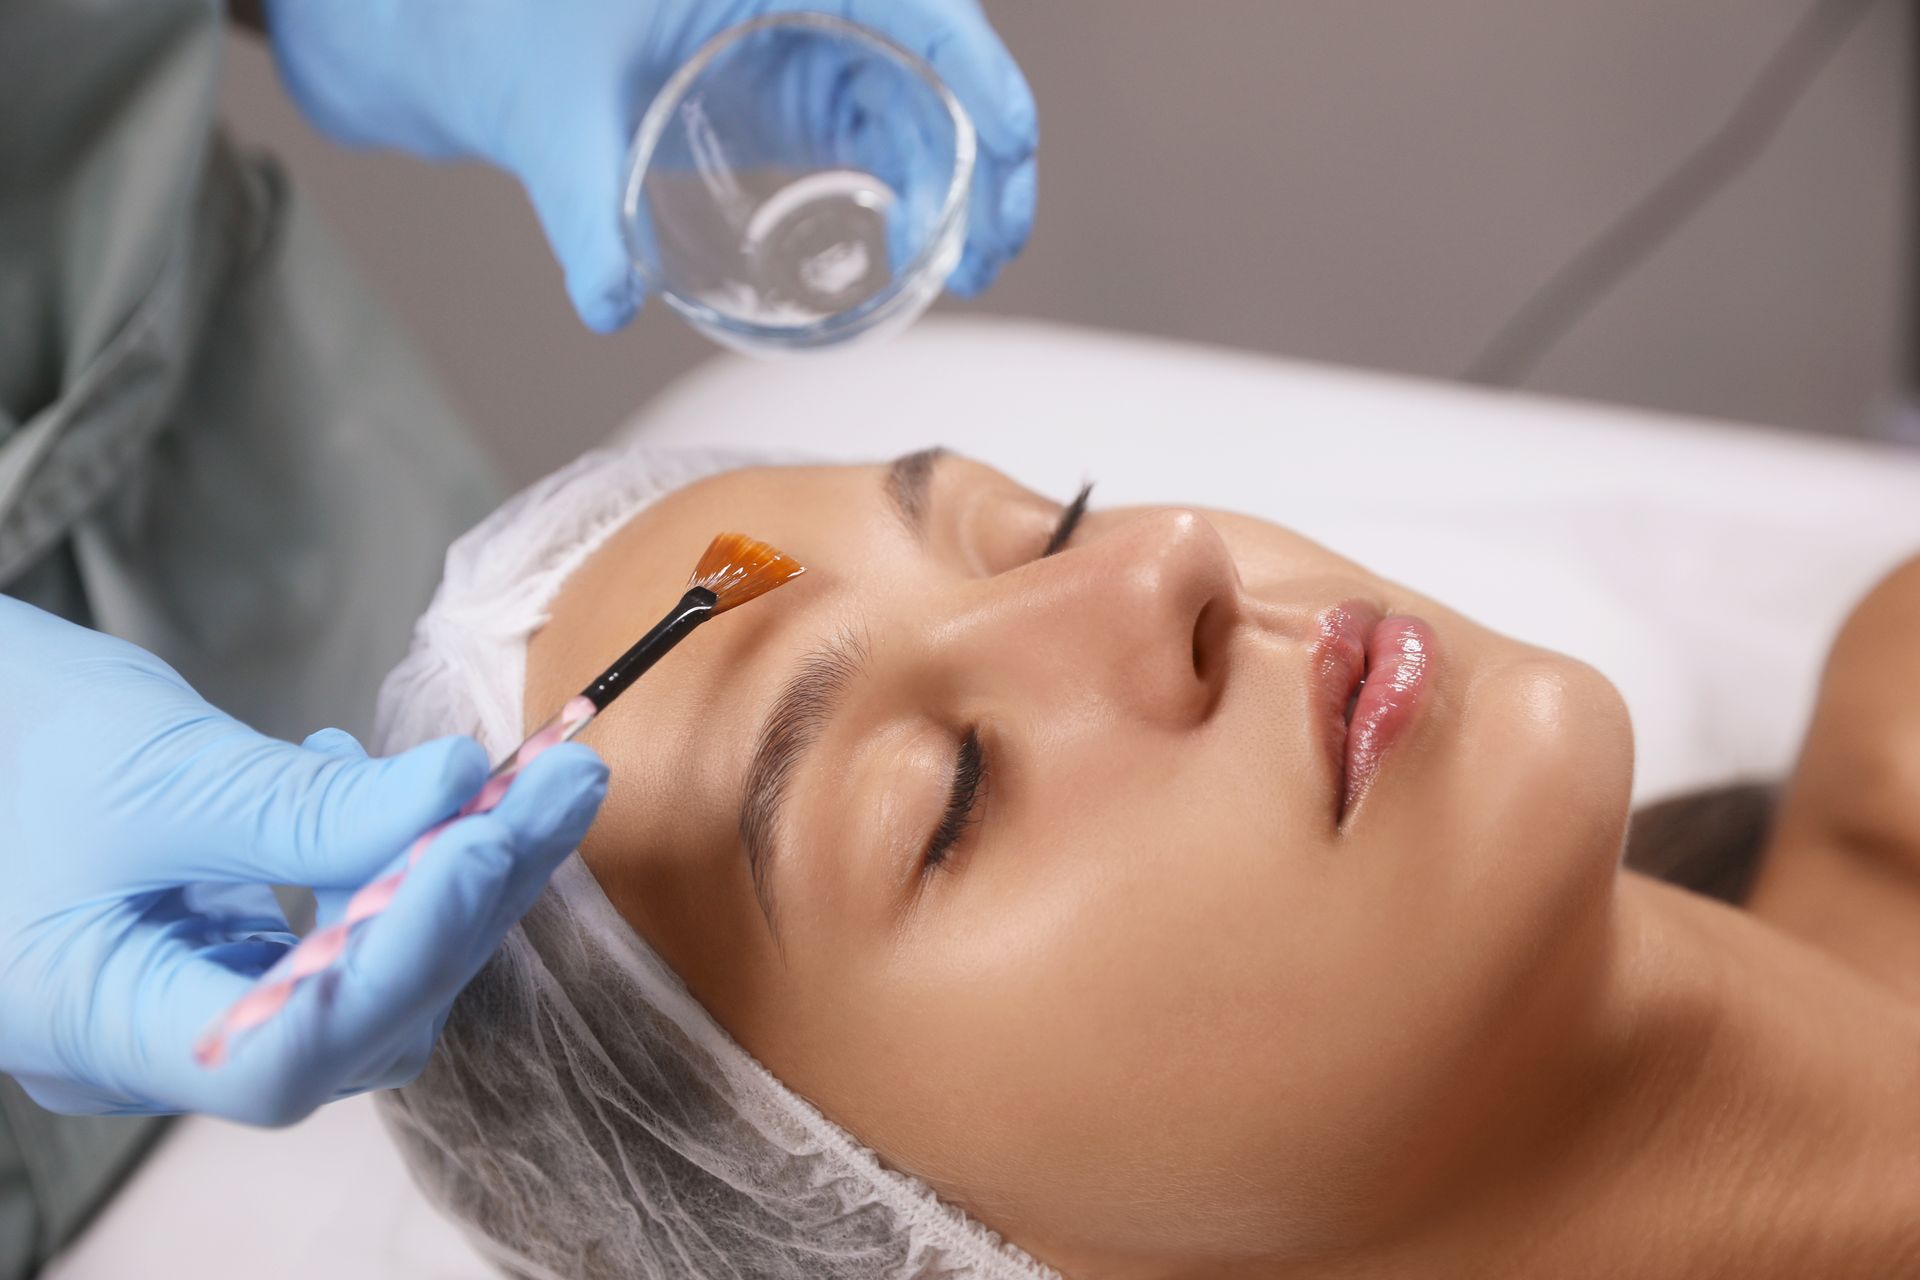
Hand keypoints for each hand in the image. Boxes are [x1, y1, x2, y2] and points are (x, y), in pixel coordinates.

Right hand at [0, 599, 606, 1125]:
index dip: (403, 960)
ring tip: (511, 778)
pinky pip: (332, 941)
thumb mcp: (158, 769)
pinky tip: (385, 784)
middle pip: (354, 1017)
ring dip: (450, 877)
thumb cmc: (9, 738)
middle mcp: (146, 1045)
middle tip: (564, 782)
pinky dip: (384, 866)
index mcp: (95, 1026)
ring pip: (362, 979)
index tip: (483, 840)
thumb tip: (462, 793)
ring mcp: (182, 1003)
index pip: (287, 1056)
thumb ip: (307, 809)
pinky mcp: (212, 954)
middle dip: (470, 897)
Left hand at [262, 0, 1038, 331]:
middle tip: (993, 246)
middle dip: (982, 152)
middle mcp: (800, 0)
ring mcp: (794, 45)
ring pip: (912, 105)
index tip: (1012, 141)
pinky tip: (911, 253)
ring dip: (951, 183)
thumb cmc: (498, 24)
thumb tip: (609, 299)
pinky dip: (903, 192)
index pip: (912, 3)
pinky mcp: (780, 92)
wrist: (450, 30)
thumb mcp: (556, 109)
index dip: (977, 67)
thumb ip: (585, 206)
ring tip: (963, 267)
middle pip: (932, 61)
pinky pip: (869, 136)